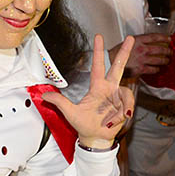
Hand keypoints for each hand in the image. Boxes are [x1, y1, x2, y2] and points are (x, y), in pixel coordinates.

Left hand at [43, 35, 135, 149]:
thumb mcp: (70, 112)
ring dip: (120, 107)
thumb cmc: (84, 125)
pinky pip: (127, 104)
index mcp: (96, 87)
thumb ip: (59, 102)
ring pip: (125, 92)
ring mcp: (118, 97)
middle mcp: (109, 89)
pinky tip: (117, 121)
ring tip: (110, 120)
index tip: (98, 37)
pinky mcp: (125, 106)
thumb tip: (43, 96)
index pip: (98, 65)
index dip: (98, 51)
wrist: (96, 138)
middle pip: (118, 67)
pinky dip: (122, 113)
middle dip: (124, 53)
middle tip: (130, 38)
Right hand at [112, 33, 170, 76]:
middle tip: (170, 52)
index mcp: (138, 40)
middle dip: (167, 51)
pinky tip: (158, 69)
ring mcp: (142, 59)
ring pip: (159, 60)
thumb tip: (149, 42)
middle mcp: (141, 49)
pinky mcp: (140, 69)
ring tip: (167, 61)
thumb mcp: (127, 42)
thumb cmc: (117, 52)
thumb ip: (139, 42)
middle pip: (160, 49)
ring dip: (165, 60)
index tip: (169, 39)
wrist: (110, 63)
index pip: (155, 37)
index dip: (164, 38)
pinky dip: (157, 69)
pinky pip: (153, 69)